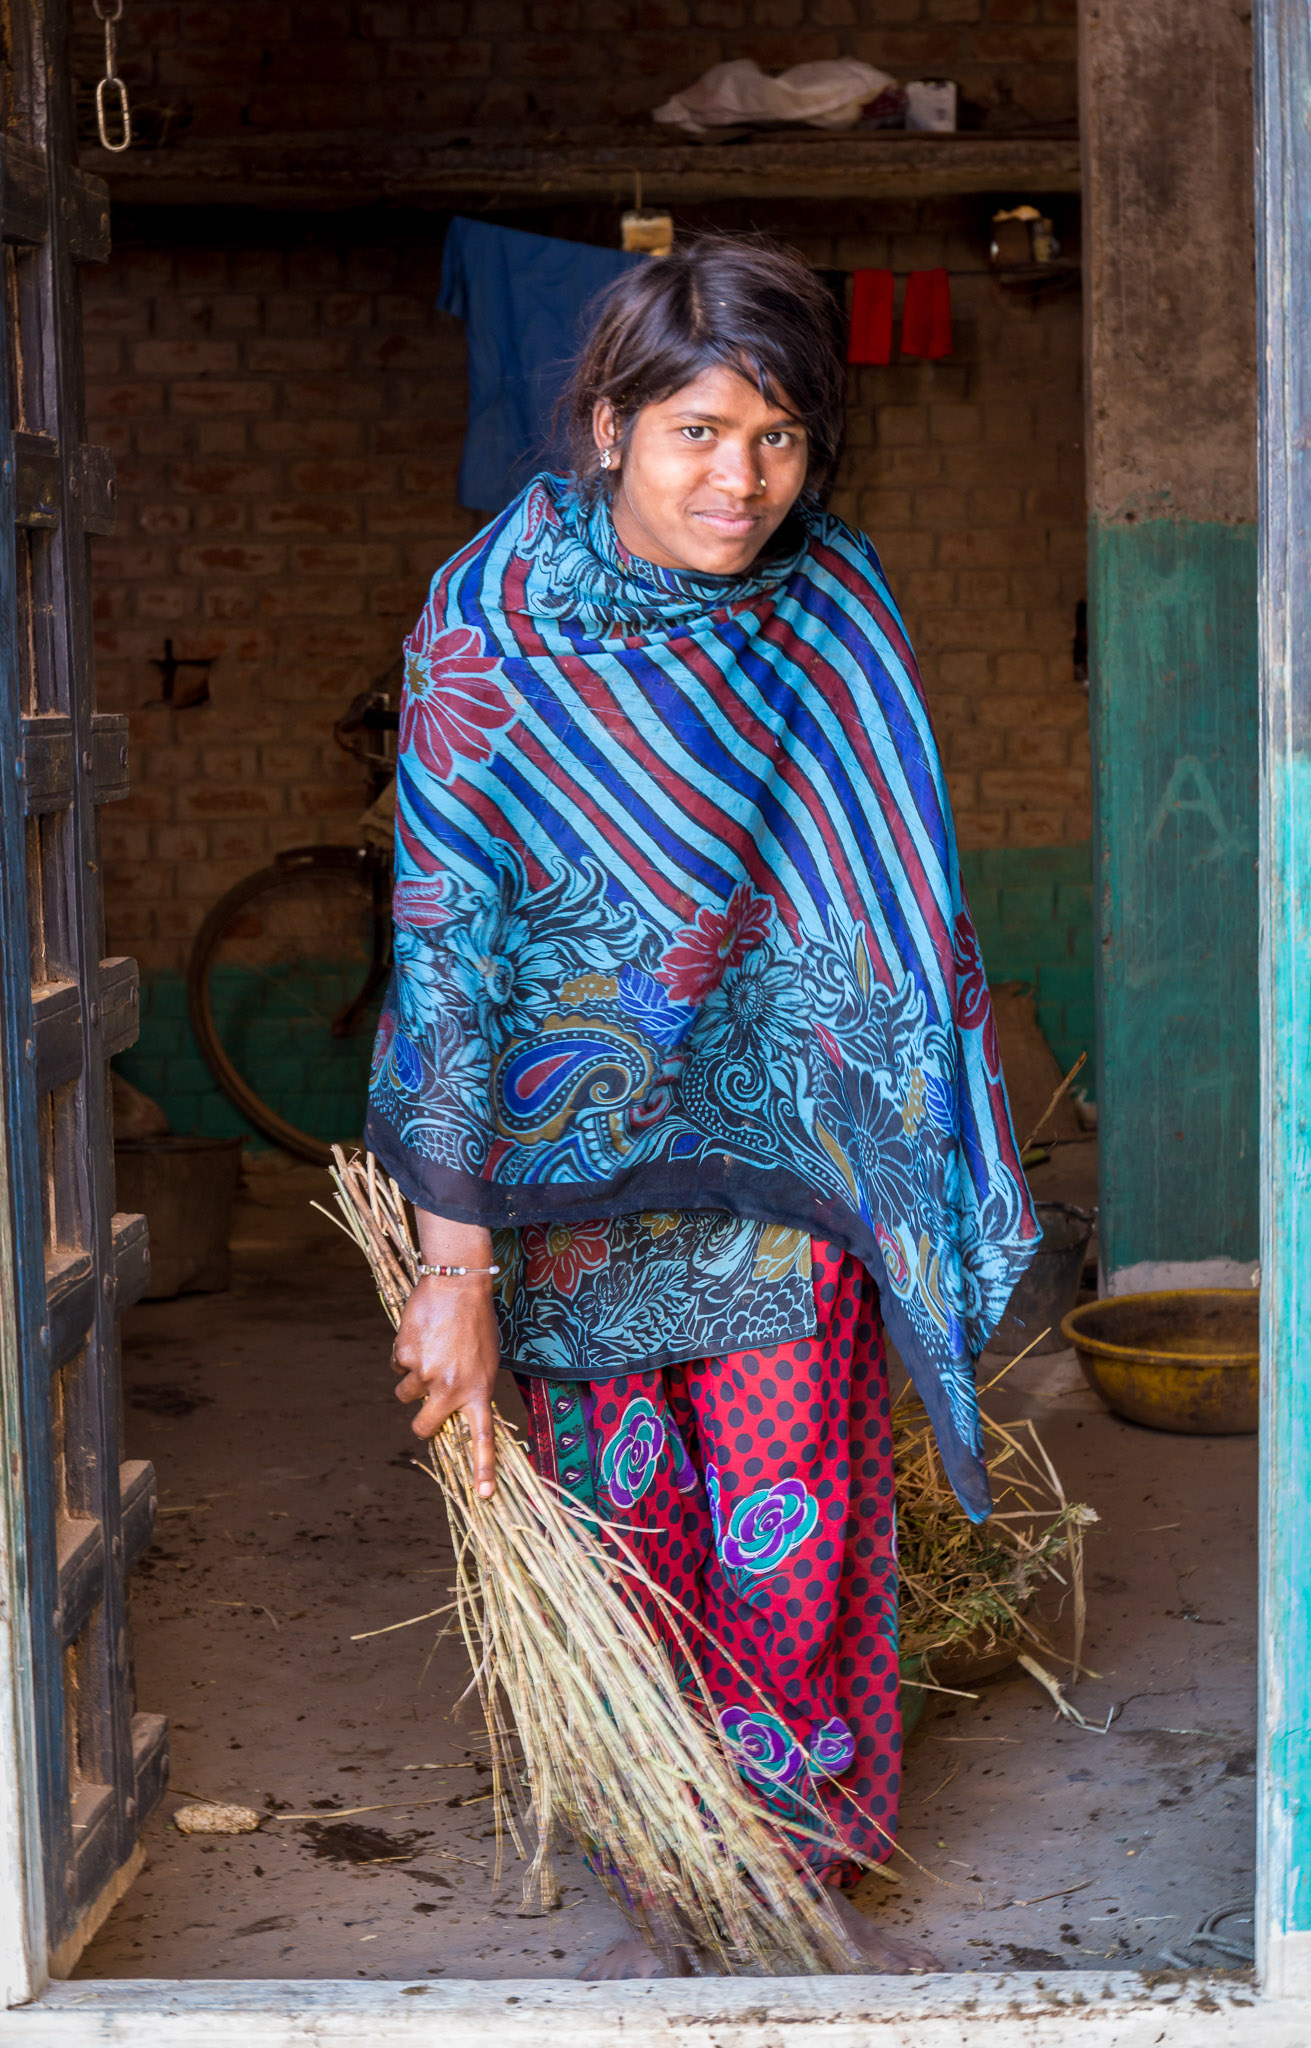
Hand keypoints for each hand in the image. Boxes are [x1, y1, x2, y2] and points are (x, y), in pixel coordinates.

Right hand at [391, 1274, 500, 1496]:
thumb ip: (472, 1388)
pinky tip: (421, 1334)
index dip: (483, 1468)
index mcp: (478, 1390)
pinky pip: (397, 1364)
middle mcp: (451, 1387)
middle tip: (426, 1402)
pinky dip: (405, 1353)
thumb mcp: (487, 1360)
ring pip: (405, 1392)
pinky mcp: (405, 1355)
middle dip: (420, 1422)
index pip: (482, 1437)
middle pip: (423, 1426)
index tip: (486, 1496)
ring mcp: (425, 1373)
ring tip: (431, 1348)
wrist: (458, 1284)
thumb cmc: (477, 1322)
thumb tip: (453, 1411)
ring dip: (413, 1377)